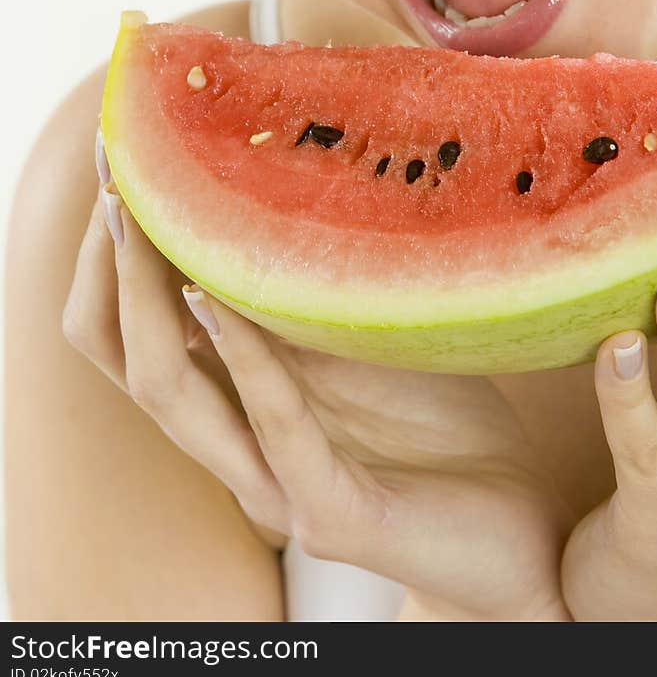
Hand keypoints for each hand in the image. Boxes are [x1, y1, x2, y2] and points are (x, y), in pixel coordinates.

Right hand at [63, 137, 574, 622]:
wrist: (526, 520)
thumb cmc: (447, 416)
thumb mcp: (370, 325)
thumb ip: (315, 277)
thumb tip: (286, 168)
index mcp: (241, 398)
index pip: (135, 326)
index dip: (112, 250)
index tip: (119, 156)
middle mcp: (239, 445)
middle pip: (128, 356)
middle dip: (111, 264)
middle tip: (114, 175)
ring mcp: (278, 486)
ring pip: (173, 393)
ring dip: (150, 300)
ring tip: (139, 218)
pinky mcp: (334, 516)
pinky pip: (275, 429)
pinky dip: (245, 359)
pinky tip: (218, 301)